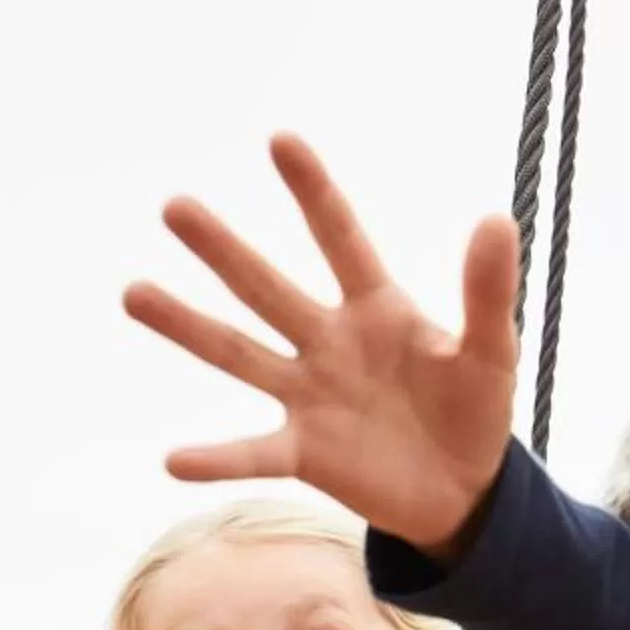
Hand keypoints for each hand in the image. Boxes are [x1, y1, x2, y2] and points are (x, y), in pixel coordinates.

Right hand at [125, 136, 519, 559]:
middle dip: (225, 250)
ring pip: (240, 354)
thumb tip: (496, 219)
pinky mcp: (304, 453)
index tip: (281, 140)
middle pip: (269, 287)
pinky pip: (254, 455)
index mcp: (376, 308)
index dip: (314, 193)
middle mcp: (328, 341)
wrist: (464, 489)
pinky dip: (216, 458)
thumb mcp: (490, 351)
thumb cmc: (473, 408)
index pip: (341, 239)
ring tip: (133, 291)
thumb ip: (486, 292)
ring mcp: (309, 395)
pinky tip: (173, 459)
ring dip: (187, 327)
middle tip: (175, 206)